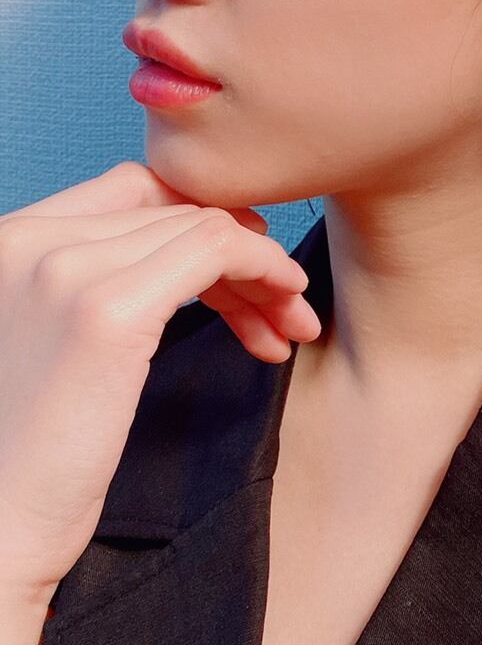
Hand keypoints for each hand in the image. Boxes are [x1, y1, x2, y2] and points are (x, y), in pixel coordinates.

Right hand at [0, 161, 320, 602]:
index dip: (198, 216)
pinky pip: (217, 249)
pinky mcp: (106, 312)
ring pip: (202, 226)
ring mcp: (63, 270)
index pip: (129, 187)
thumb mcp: (50, 342)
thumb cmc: (22, 457)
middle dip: (240, 251)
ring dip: (262, 270)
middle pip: (172, 209)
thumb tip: (184, 252)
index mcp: (3, 243)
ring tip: (288, 324)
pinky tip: (286, 304)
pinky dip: (266, 266)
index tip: (241, 266)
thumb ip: (91, 283)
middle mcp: (23, 240)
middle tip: (282, 307)